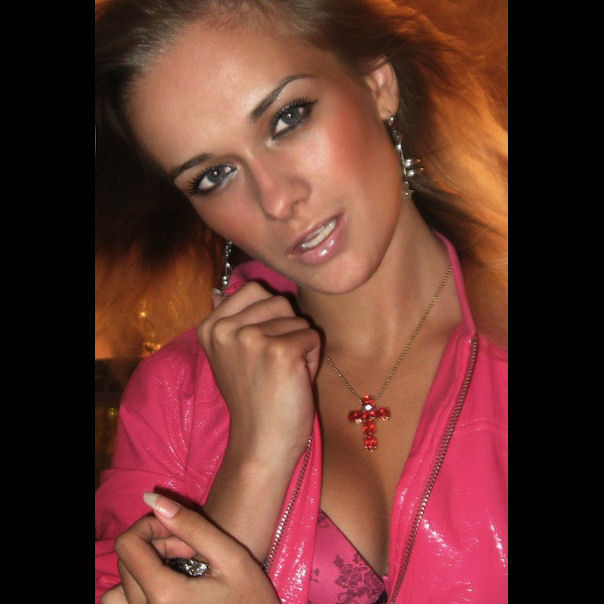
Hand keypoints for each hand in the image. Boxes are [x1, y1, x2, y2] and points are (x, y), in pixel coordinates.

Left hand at [101, 493, 278, 602]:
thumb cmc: (251, 597)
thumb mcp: (230, 555)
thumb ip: (191, 525)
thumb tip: (152, 498)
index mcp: (164, 595)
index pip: (127, 544)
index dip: (150, 525)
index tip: (179, 529)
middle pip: (127, 561)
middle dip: (155, 544)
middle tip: (190, 548)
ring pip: (121, 585)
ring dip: (144, 567)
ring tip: (178, 567)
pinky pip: (127, 603)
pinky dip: (139, 588)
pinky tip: (169, 584)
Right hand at [199, 282, 320, 463]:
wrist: (260, 443)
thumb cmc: (252, 398)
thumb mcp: (229, 355)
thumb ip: (229, 321)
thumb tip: (216, 290)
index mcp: (210, 327)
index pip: (252, 289)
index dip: (269, 315)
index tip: (260, 348)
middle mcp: (226, 329)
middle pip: (278, 301)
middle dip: (287, 328)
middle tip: (274, 363)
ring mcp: (251, 338)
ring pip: (297, 320)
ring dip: (300, 345)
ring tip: (284, 374)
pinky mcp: (280, 351)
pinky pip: (312, 336)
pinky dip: (312, 359)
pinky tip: (295, 381)